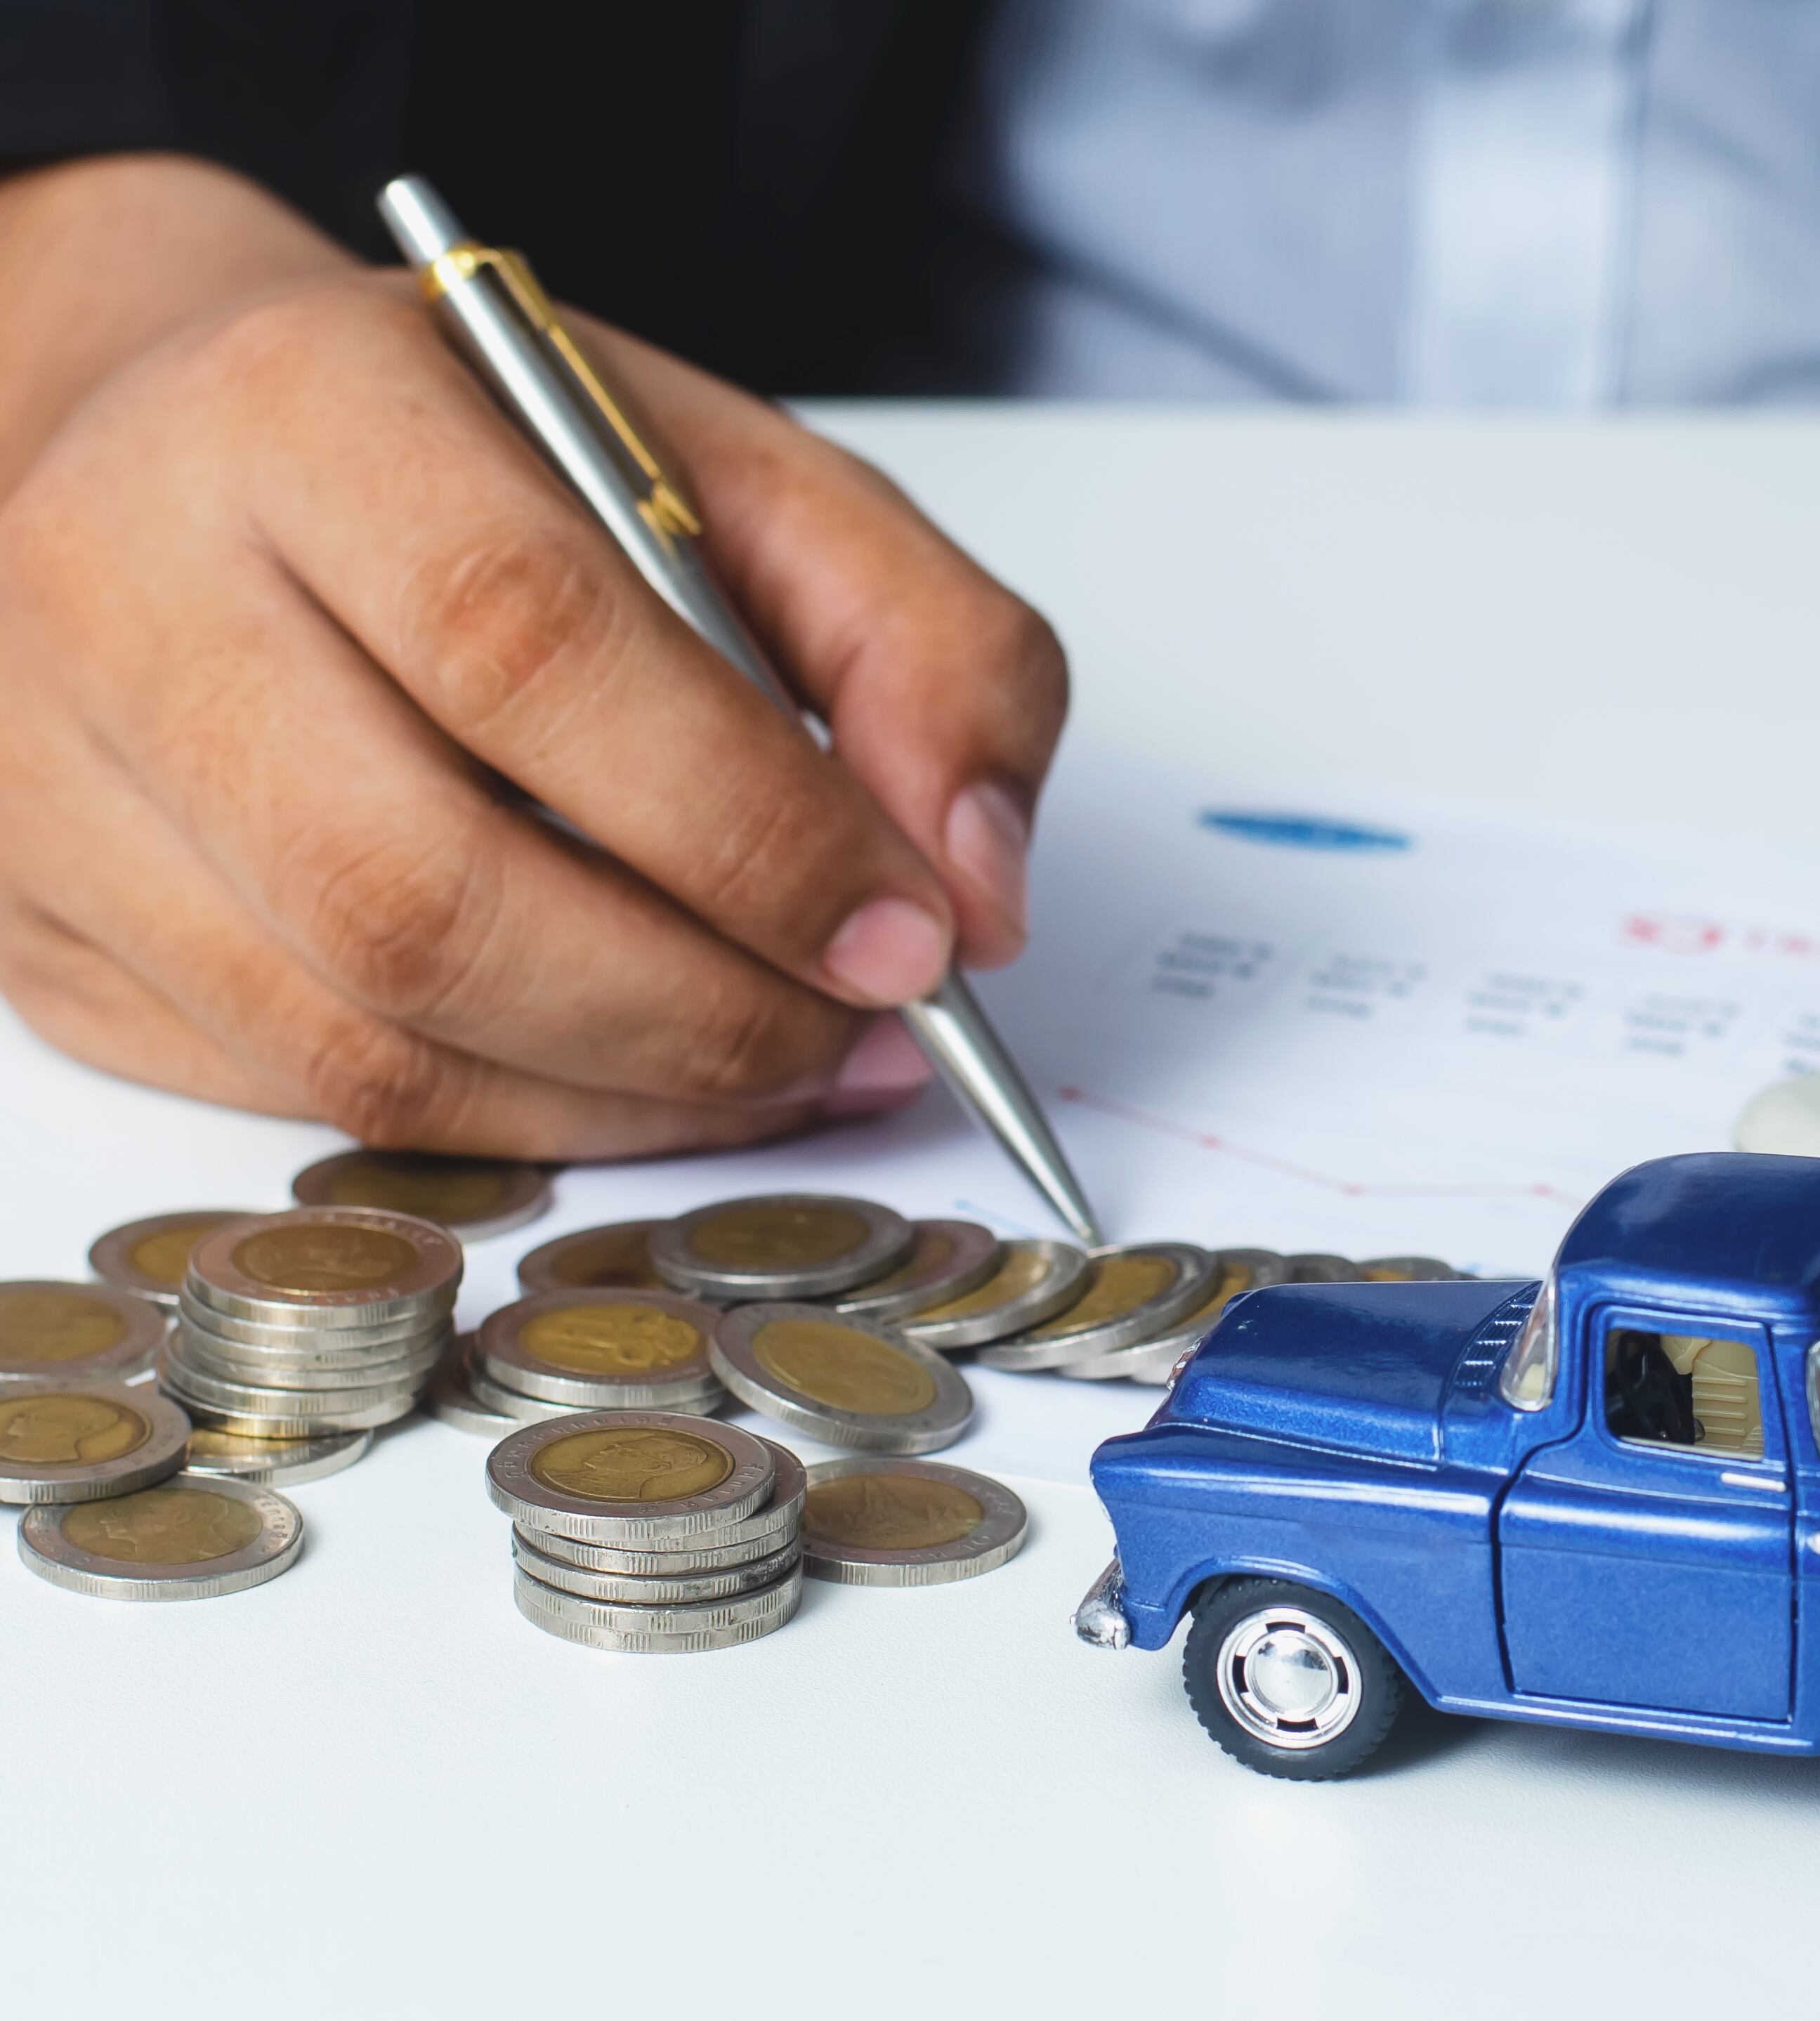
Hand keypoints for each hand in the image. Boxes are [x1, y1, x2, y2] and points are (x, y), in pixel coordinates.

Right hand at [0, 156, 1065, 1155]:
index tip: (913, 933)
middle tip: (870, 1031)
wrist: (194, 448)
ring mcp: (55, 783)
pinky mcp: (47, 942)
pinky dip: (521, 1125)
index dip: (747, 826)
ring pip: (363, 1037)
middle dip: (701, 1009)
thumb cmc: (483, 464)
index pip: (526, 643)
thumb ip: (923, 645)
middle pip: (423, 888)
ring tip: (791, 1062)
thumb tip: (976, 890)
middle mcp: (126, 584)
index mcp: (303, 407)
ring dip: (631, 1097)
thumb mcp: (746, 479)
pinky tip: (644, 1079)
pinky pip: (309, 1098)